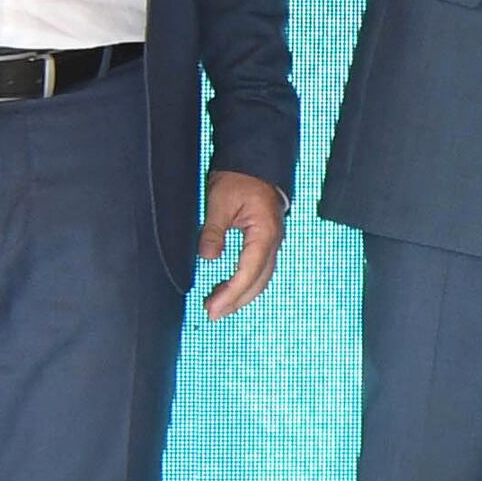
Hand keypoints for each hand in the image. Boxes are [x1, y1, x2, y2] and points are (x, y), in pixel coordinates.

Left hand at [197, 171, 288, 320]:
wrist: (255, 166)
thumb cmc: (239, 179)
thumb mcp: (219, 201)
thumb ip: (213, 230)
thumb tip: (207, 257)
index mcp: (265, 232)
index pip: (249, 271)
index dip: (231, 293)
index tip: (213, 307)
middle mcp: (273, 242)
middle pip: (258, 281)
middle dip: (236, 301)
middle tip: (212, 314)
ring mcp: (272, 244)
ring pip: (260, 279)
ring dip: (240, 296)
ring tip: (217, 307)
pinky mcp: (265, 244)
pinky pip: (258, 271)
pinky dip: (244, 284)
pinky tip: (227, 290)